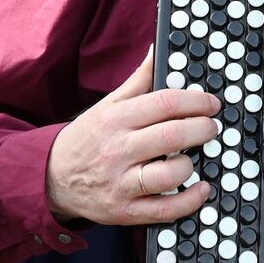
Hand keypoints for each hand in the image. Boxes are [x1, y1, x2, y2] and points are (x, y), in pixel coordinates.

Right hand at [45, 50, 217, 226]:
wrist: (52, 178)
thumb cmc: (88, 139)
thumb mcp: (108, 105)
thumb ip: (138, 81)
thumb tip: (158, 51)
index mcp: (116, 119)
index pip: (164, 103)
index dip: (195, 102)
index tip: (210, 104)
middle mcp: (118, 150)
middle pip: (171, 136)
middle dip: (201, 129)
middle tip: (211, 127)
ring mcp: (122, 183)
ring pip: (169, 174)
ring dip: (191, 163)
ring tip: (194, 156)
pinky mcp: (125, 211)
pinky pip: (164, 209)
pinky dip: (189, 200)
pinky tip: (200, 188)